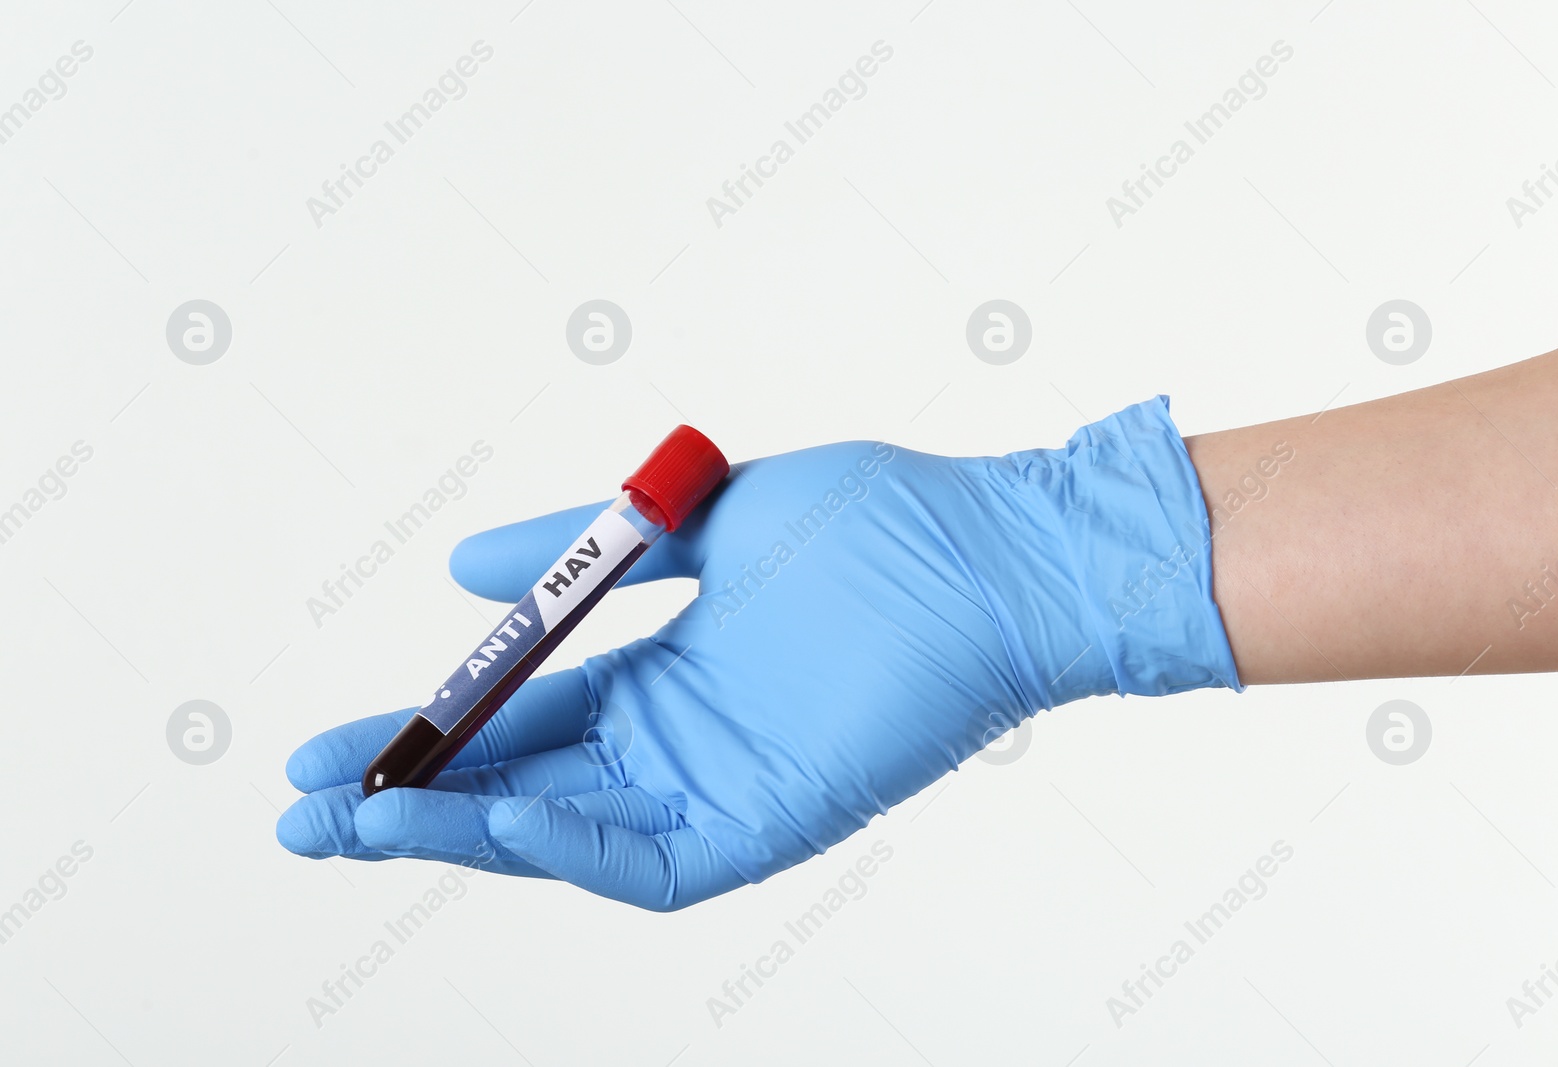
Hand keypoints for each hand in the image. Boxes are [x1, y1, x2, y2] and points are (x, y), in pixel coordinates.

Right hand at [277, 399, 1238, 908]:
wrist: (999, 548)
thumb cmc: (877, 523)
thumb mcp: (700, 515)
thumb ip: (585, 550)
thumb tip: (460, 571)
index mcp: (662, 672)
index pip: (518, 721)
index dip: (424, 733)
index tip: (329, 743)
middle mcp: (680, 741)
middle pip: (521, 790)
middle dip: (411, 805)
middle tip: (301, 814)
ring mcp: (724, 787)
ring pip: (568, 837)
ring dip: (466, 836)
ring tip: (363, 824)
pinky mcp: (774, 823)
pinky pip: (652, 862)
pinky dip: (569, 848)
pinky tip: (492, 823)